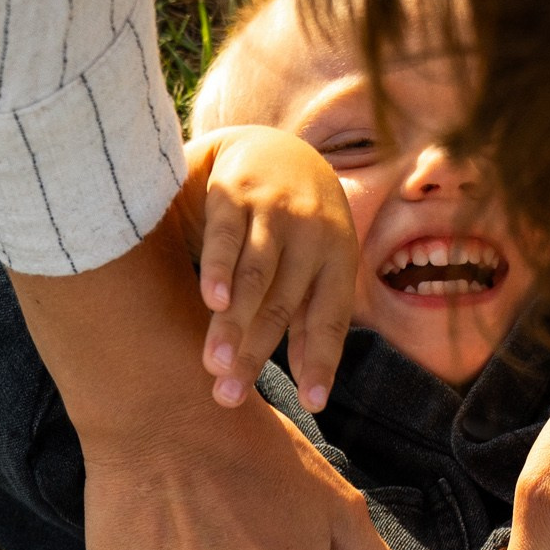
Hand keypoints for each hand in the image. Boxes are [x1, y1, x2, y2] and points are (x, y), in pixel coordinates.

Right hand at [175, 125, 361, 409]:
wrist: (271, 145)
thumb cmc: (296, 227)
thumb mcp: (314, 269)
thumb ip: (310, 323)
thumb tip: (313, 396)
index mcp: (338, 259)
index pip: (331, 319)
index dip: (321, 361)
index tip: (312, 404)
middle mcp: (313, 235)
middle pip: (283, 305)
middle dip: (256, 353)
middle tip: (228, 396)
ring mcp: (274, 212)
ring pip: (254, 276)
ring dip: (232, 323)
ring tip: (212, 364)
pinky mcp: (235, 194)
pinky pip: (226, 237)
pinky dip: (219, 270)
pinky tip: (211, 302)